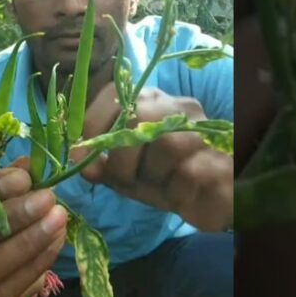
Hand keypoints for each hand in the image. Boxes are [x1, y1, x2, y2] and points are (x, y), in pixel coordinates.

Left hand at [74, 82, 232, 230]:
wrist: (214, 203)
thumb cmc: (168, 183)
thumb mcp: (128, 175)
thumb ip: (103, 166)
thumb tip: (77, 159)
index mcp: (153, 104)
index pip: (116, 93)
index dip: (93, 121)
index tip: (83, 152)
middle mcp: (179, 110)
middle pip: (138, 114)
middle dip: (119, 154)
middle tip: (121, 179)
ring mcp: (202, 133)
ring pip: (164, 143)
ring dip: (147, 172)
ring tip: (152, 186)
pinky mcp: (217, 162)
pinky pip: (186, 172)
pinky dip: (171, 188)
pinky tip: (176, 194)